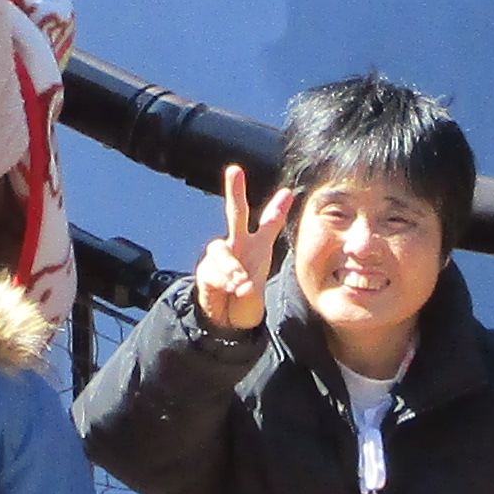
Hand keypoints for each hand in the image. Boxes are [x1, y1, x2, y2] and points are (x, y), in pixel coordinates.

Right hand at [190, 162, 285, 332]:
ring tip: (240, 283)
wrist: (227, 322)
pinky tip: (230, 288)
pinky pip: (212, 269)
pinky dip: (223, 280)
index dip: (277, 209)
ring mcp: (220, 256)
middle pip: (235, 213)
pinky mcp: (205, 269)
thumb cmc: (246, 302)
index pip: (268, 224)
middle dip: (234, 191)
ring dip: (231, 266)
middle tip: (234, 171)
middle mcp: (238, 245)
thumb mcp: (257, 292)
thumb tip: (241, 283)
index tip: (288, 193)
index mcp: (257, 248)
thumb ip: (251, 286)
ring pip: (220, 248)